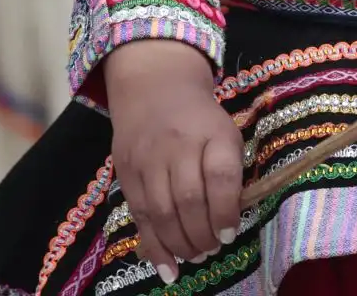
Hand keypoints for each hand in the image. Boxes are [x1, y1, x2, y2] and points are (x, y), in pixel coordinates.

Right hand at [105, 40, 242, 282]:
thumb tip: (229, 222)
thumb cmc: (199, 119)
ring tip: (195, 255)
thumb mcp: (225, 133)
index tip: (230, 232)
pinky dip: (154, 248)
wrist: (153, 88)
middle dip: (203, 234)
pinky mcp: (126, 173)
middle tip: (213, 248)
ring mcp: (147, 160)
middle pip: (188, 199)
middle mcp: (178, 145)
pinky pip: (140, 217)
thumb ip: (230, 172)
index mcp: (212, 132)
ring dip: (181, 244)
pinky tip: (168, 268)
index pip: (220, 175)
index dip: (226, 210)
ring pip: (162, 212)